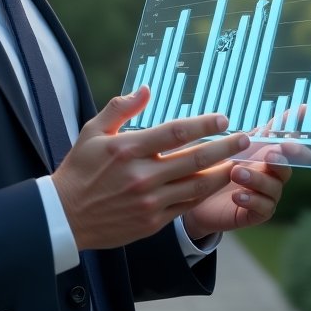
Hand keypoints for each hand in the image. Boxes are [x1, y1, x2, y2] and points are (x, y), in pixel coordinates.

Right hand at [51, 86, 249, 249]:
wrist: (65, 216)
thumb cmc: (79, 169)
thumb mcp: (92, 131)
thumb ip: (120, 108)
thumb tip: (146, 89)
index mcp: (128, 149)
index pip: (175, 133)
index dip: (203, 125)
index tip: (223, 119)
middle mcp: (142, 176)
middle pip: (194, 160)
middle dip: (225, 148)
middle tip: (245, 138)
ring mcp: (149, 201)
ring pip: (197, 186)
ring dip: (222, 173)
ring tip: (240, 162)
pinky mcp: (152, 222)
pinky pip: (186, 206)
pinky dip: (204, 195)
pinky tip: (217, 184)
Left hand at [181, 142, 293, 241]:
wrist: (196, 196)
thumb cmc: (219, 166)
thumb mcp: (234, 145)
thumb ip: (258, 131)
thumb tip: (287, 108)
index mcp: (268, 156)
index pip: (290, 148)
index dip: (298, 143)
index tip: (296, 138)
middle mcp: (272, 175)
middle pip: (286, 167)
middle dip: (281, 160)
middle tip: (269, 153)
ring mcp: (266, 195)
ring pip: (273, 188)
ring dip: (256, 179)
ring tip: (236, 172)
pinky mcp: (256, 213)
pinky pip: (263, 208)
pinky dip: (251, 200)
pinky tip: (237, 195)